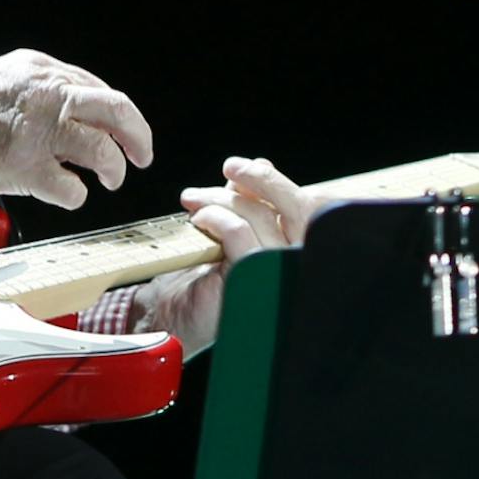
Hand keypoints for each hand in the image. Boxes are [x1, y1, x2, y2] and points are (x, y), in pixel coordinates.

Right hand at [0, 48, 154, 208]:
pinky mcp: (22, 167)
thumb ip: (37, 93)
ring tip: (109, 180)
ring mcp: (35, 131)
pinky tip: (67, 193)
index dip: (117, 115)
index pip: (97, 89)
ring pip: (102, 150)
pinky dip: (76, 195)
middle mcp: (44, 95)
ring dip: (113, 169)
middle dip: (138, 136)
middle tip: (142, 155)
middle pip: (116, 110)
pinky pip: (72, 188)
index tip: (123, 132)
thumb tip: (73, 118)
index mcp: (39, 70)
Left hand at [134, 156, 319, 357]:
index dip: (282, 184)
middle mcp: (290, 265)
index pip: (308, 210)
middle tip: (231, 167)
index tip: (252, 166)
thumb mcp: (228, 230)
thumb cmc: (197, 276)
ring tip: (194, 200)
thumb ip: (249, 203)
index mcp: (291, 252)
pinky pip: (238, 234)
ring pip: (261, 217)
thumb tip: (262, 164)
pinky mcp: (249, 282)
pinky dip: (217, 218)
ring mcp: (275, 276)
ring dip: (223, 198)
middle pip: (296, 210)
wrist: (170, 313)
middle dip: (262, 180)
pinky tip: (199, 219)